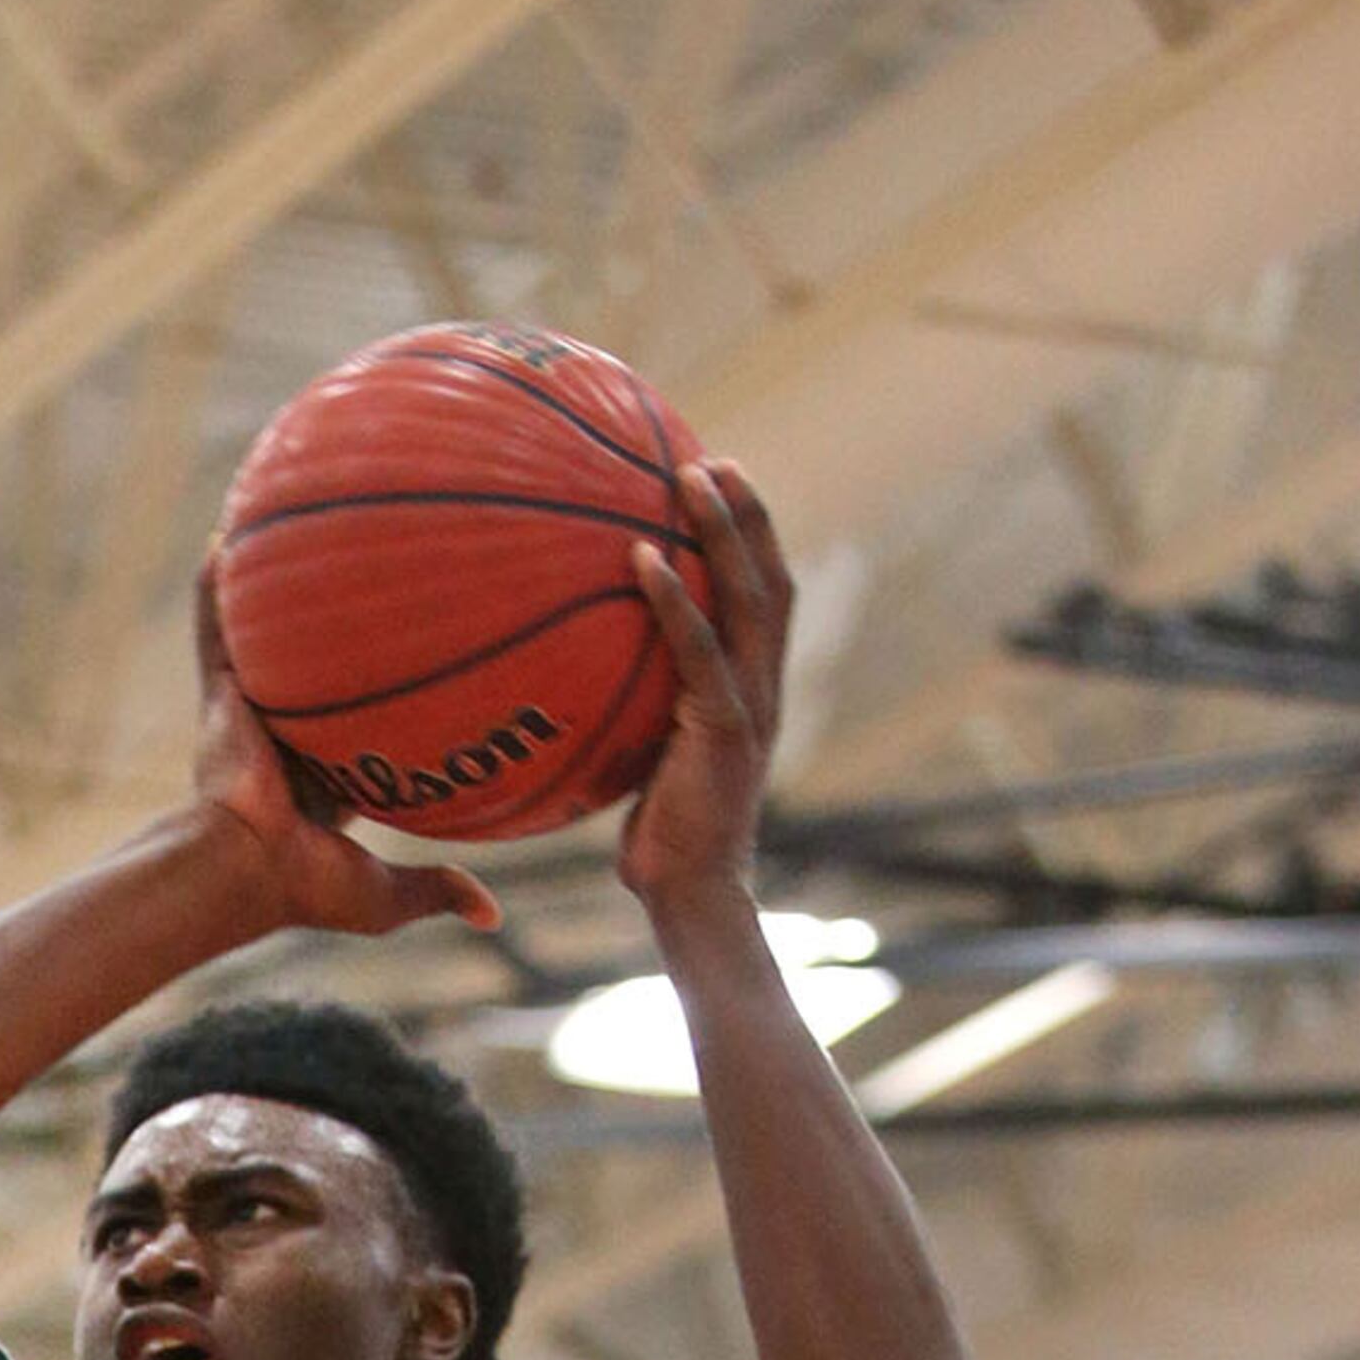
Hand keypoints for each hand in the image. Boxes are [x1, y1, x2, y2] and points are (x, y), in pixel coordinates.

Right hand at [186, 559, 499, 941]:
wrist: (240, 871)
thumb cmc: (302, 887)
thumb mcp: (382, 894)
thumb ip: (436, 892)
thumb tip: (494, 918)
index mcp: (325, 774)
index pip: (363, 719)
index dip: (388, 689)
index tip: (422, 652)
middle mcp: (288, 734)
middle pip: (319, 664)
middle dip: (336, 622)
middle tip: (376, 563)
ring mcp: (251, 709)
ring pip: (266, 635)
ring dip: (271, 584)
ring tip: (288, 522)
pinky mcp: (221, 694)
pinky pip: (216, 627)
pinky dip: (214, 585)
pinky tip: (224, 531)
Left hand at [616, 457, 784, 923]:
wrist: (692, 899)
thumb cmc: (663, 845)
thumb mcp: (651, 766)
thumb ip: (641, 720)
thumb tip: (589, 690)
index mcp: (753, 693)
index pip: (764, 600)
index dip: (752, 540)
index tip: (721, 489)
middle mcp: (763, 688)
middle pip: (770, 578)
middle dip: (748, 514)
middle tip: (712, 460)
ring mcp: (751, 706)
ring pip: (748, 597)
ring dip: (723, 531)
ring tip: (690, 476)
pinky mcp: (725, 730)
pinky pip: (696, 650)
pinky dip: (672, 598)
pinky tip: (639, 555)